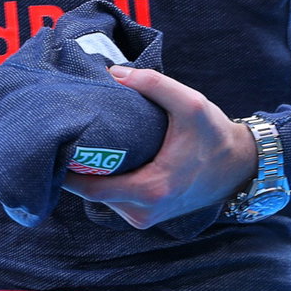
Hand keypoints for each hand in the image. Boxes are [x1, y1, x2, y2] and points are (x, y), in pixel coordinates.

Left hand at [60, 66, 256, 229]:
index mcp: (152, 188)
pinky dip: (104, 183)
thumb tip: (113, 72)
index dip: (67, 173)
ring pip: (102, 199)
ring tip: (74, 145)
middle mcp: (145, 210)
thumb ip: (154, 84)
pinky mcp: (147, 215)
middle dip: (72, 171)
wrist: (240, 167)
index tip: (50, 148)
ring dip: (88, 176)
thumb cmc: (214, 135)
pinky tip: (98, 158)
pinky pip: (114, 201)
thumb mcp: (190, 103)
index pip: (92, 188)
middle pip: (91, 195)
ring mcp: (145, 217)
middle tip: (56, 140)